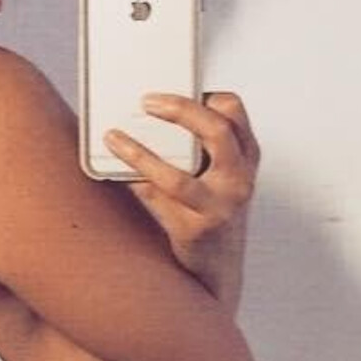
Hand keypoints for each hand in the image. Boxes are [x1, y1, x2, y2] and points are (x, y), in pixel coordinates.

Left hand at [103, 91, 260, 297]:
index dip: (205, 95)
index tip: (175, 90)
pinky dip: (134, 183)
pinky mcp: (194, 230)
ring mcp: (219, 207)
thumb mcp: (222, 177)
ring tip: (114, 138)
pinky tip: (117, 172)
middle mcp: (238, 179)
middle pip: (215, 131)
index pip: (233, 111)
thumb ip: (203, 149)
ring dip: (139, 153)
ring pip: (177, 175)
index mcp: (246, 158)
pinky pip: (156, 200)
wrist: (217, 270)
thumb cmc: (214, 214)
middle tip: (146, 102)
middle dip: (179, 109)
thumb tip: (155, 115)